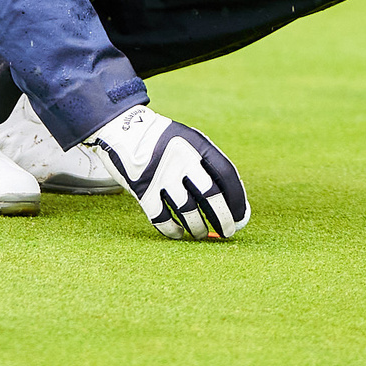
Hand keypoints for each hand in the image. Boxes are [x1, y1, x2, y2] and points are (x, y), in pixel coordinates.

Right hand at [84, 105, 249, 239]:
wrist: (123, 130)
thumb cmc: (164, 142)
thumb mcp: (189, 141)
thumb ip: (208, 166)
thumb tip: (233, 202)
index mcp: (198, 144)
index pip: (226, 174)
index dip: (237, 199)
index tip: (242, 216)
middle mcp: (182, 159)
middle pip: (211, 194)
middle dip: (223, 218)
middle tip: (229, 232)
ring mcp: (161, 175)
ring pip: (188, 211)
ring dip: (199, 228)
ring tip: (203, 234)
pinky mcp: (143, 191)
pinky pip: (162, 219)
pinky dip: (173, 230)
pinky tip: (180, 233)